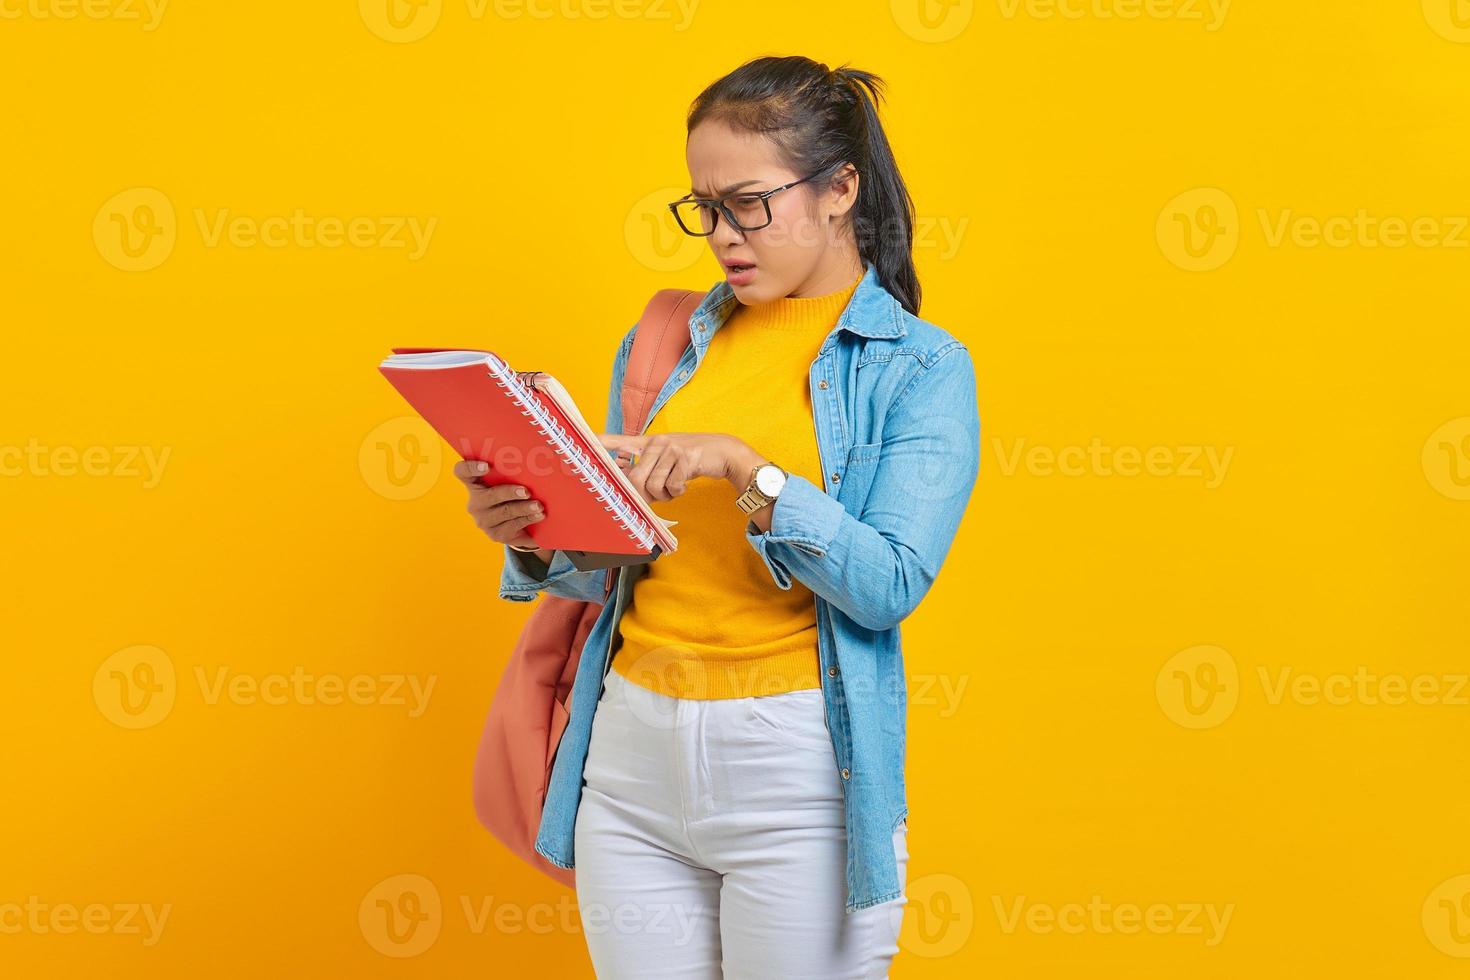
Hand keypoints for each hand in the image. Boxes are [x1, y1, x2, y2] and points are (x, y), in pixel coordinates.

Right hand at [452, 459, 545, 550]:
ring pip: (505, 512)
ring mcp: (484, 521)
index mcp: (474, 483)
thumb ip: (513, 472)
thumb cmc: (513, 495)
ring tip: (538, 505)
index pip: (462, 472)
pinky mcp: (495, 535)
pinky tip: (539, 515)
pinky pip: (513, 525)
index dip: (470, 467)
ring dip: (524, 508)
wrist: (518, 525)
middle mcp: (475, 503)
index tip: (487, 466)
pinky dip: (528, 518)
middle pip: (489, 496)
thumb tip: (539, 456)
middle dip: (509, 493)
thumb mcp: (509, 482)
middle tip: (526, 492)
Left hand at [597, 432, 750, 502]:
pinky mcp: (685, 458)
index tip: (584, 442)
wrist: (722, 451)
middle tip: (657, 496)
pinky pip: (672, 486)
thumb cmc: (690, 458)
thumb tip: (631, 485)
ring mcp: (671, 448)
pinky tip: (684, 484)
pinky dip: (678, 492)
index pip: (620, 441)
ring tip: (674, 487)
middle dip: (644, 495)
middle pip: (635, 478)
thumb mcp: (667, 459)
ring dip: (664, 495)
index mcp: (648, 442)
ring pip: (654, 485)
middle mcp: (657, 442)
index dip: (601, 443)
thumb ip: (648, 469)